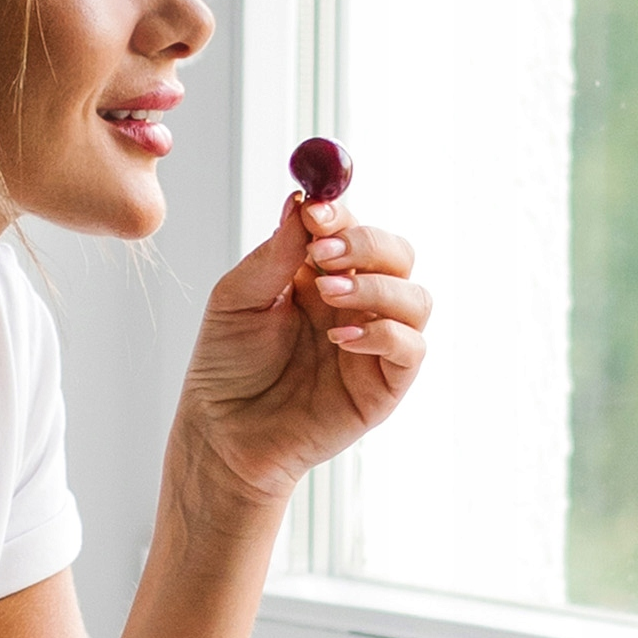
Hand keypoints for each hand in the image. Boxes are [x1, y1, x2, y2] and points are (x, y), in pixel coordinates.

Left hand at [174, 192, 432, 508]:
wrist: (221, 434)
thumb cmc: (225, 369)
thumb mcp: (237, 299)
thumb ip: (274, 254)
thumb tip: (303, 202)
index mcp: (322, 275)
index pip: (353, 229)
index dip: (341, 214)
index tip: (316, 213)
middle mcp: (356, 305)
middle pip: (397, 255)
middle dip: (367, 244)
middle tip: (325, 252)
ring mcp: (375, 345)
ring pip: (416, 298)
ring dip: (377, 287)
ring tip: (328, 295)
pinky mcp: (384, 387)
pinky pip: (412, 349)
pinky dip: (385, 335)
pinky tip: (339, 338)